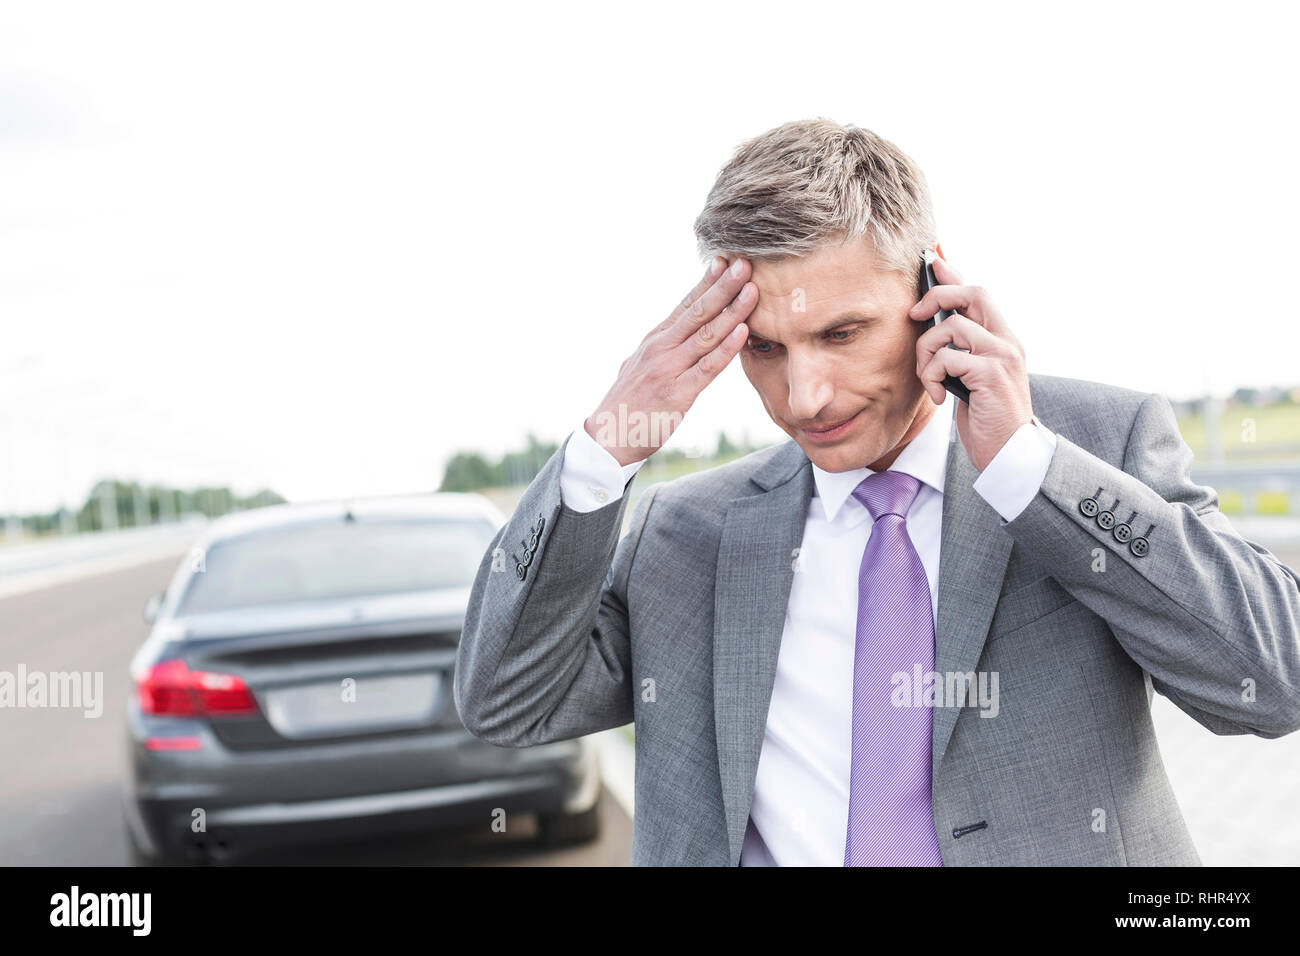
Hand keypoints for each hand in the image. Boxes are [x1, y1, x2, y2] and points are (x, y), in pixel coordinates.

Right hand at [585, 256, 756, 466]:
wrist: (608, 437)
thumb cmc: (629, 403)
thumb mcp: (640, 365)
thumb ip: (661, 348)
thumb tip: (676, 332)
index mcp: (655, 340)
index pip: (686, 305)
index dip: (708, 282)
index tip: (726, 260)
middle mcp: (661, 348)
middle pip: (698, 311)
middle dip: (723, 286)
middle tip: (744, 263)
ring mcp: (669, 369)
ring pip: (706, 334)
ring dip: (731, 310)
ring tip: (752, 289)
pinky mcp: (678, 393)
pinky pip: (707, 367)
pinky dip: (726, 349)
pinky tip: (742, 332)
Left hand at [908, 254, 1033, 472]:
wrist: (1010, 454)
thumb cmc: (986, 419)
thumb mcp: (970, 379)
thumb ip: (960, 353)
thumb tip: (932, 329)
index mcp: (1002, 340)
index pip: (978, 294)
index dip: (953, 274)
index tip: (933, 258)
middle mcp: (1007, 341)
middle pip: (972, 293)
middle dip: (937, 296)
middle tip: (915, 315)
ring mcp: (1002, 355)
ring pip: (951, 327)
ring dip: (927, 352)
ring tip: (930, 379)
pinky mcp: (991, 374)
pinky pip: (947, 358)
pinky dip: (933, 376)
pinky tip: (940, 397)